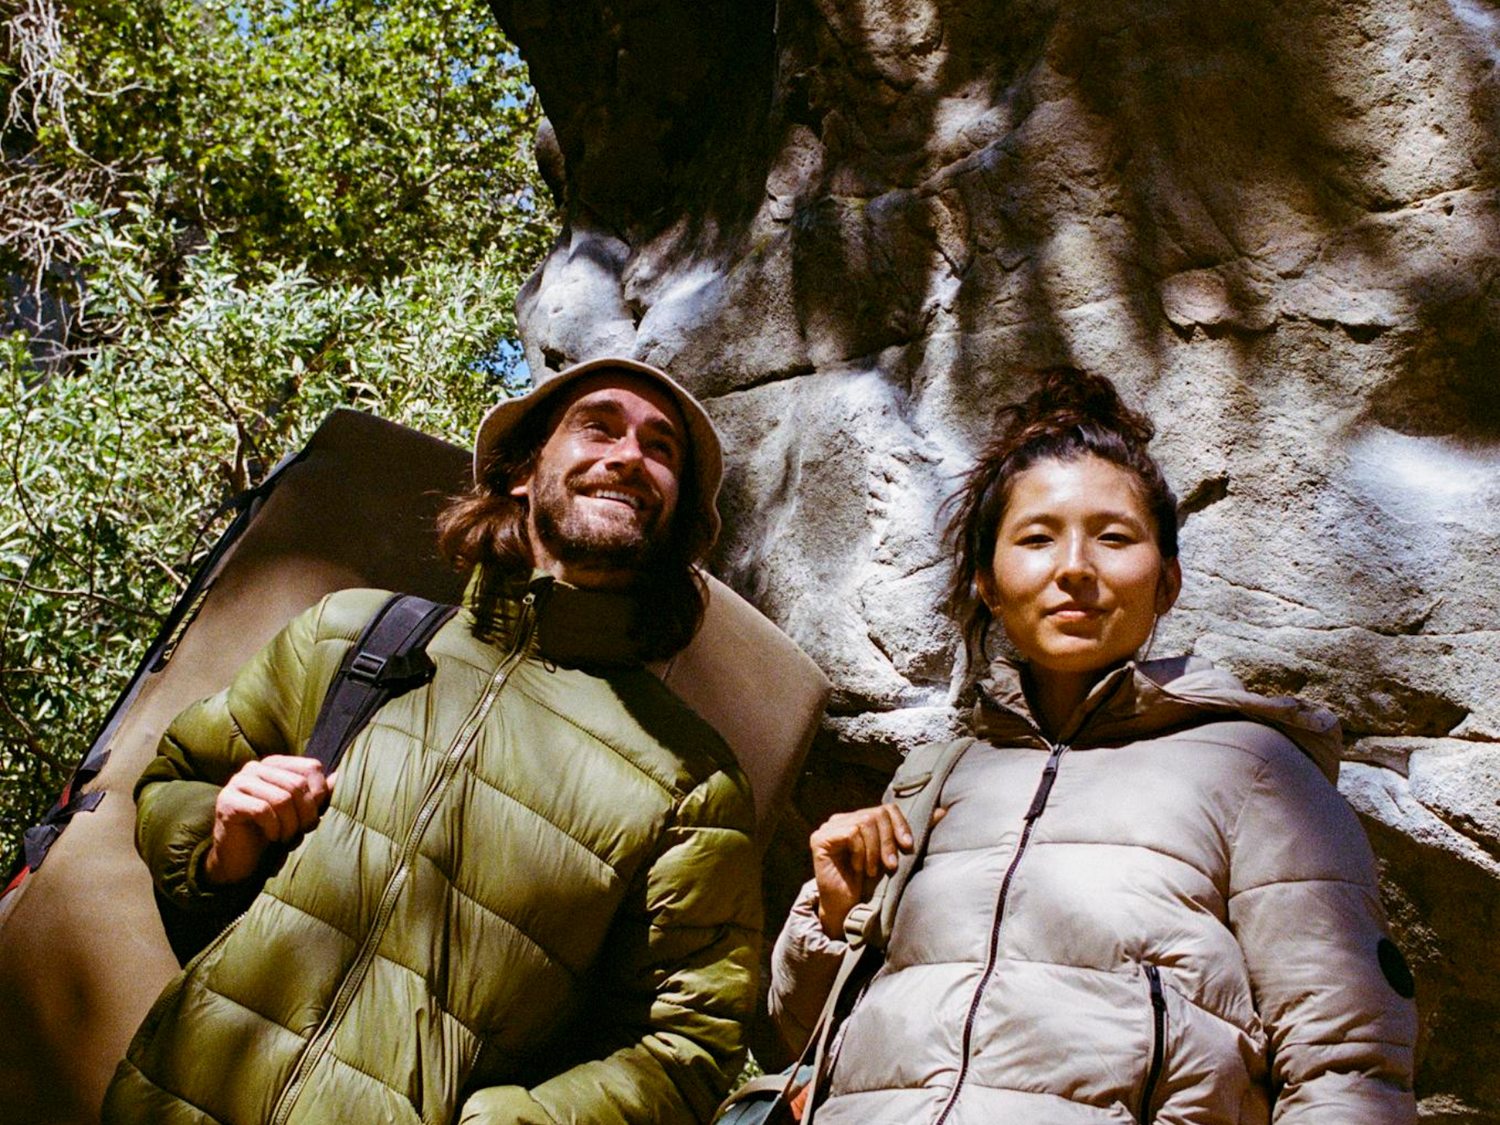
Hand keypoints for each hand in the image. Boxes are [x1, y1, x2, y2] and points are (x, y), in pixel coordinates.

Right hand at [203, 756, 333, 884]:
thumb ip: (317, 794)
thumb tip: (339, 777)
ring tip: (286, 839)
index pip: (311, 768)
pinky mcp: (227, 800)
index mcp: (276, 764)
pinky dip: (274, 829)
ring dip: (290, 826)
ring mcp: (239, 782)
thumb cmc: (273, 833)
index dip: (319, 795)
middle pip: (297, 785)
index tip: (313, 819)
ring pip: (282, 799)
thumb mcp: (300, 813)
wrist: (239, 860)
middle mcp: (256, 767)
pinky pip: (262, 810)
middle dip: (306, 815)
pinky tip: (272, 838)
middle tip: (301, 834)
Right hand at [810, 803, 931, 938]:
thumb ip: (913, 834)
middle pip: (876, 814)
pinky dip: (860, 852)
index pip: (885, 809)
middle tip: (890, 866)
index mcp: (859, 820)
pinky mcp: (820, 838)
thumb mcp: (895, 857)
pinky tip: (858, 869)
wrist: (847, 910)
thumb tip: (943, 811)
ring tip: (872, 871)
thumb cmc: (870, 885)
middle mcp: (843, 819)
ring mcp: (830, 827)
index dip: (900, 826)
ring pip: (864, 822)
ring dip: (874, 851)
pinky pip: (850, 833)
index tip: (908, 847)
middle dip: (888, 841)